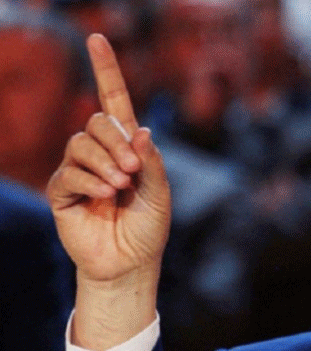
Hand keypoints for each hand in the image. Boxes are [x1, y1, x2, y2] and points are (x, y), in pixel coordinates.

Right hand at [46, 34, 170, 350]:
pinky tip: (105, 195)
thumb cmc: (149, 227)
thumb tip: (141, 129)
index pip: (113, 102)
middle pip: (97, 122)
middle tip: (133, 170)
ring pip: (80, 143)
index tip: (96, 39)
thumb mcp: (160, 193)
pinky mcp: (62, 192)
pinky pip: (68, 172)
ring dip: (104, 161)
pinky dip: (89, 180)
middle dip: (117, 141)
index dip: (105, 71)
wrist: (132, 262)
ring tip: (121, 185)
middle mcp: (101, 153)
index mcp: (127, 147)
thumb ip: (152, 162)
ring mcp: (79, 170)